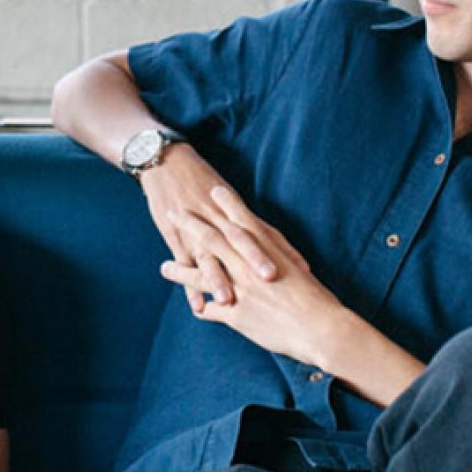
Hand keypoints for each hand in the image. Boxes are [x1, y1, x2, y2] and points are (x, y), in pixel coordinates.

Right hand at [140, 149, 306, 311]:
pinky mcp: (176, 238)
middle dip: (255, 260)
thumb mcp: (228, 200)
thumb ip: (248, 223)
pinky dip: (190, 288)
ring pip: (209, 258)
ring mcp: (196, 231)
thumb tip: (273, 247)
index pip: (265, 232)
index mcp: (236, 213)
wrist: (167, 163)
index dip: (284, 251)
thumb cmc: (202, 181)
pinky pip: (185, 266)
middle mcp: (219, 222)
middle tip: (272, 279)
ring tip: (229, 300)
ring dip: (218, 279)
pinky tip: (198, 308)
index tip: (303, 270)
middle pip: (239, 242)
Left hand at [156, 186, 340, 366]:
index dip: (226, 204)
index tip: (213, 189)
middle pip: (213, 239)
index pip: (242, 221)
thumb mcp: (295, 269)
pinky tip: (194, 308)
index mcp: (266, 252)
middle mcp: (248, 266)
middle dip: (191, 225)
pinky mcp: (236, 315)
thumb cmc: (316, 299)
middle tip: (173, 212)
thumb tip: (266, 250)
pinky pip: (211, 310)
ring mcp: (239, 289)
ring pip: (202, 274)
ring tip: (163, 267)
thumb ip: (277, 256)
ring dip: (180, 270)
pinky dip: (200, 307)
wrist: (321, 327)